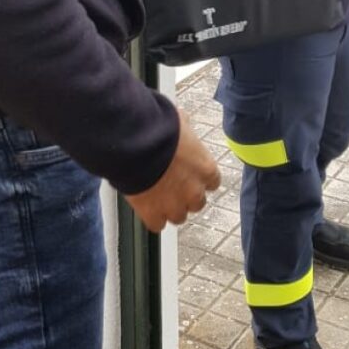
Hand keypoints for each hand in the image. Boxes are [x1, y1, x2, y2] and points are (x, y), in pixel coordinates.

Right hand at [126, 110, 220, 232]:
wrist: (135, 145)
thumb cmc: (158, 130)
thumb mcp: (180, 123)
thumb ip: (186, 133)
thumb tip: (182, 126)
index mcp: (206, 169)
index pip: (212, 182)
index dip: (198, 179)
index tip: (189, 175)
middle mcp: (195, 192)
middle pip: (197, 203)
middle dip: (185, 196)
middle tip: (170, 185)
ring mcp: (175, 206)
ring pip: (178, 217)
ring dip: (169, 208)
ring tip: (155, 195)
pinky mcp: (154, 215)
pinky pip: (157, 225)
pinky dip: (151, 217)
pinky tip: (144, 205)